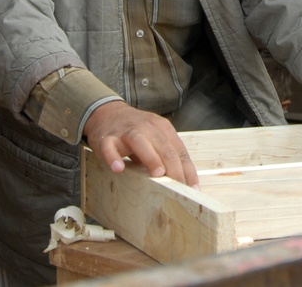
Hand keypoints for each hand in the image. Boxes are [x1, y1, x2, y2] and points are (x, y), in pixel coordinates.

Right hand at [83, 100, 198, 187]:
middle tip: (179, 187)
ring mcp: (126, 132)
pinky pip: (109, 147)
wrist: (108, 113)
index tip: (193, 188)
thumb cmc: (137, 130)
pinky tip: (118, 168)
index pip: (179, 150)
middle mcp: (147, 127)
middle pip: (165, 148)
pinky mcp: (107, 138)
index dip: (188, 170)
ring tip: (158, 174)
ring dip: (151, 158)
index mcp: (163, 128)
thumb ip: (168, 154)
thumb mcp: (156, 137)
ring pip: (141, 142)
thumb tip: (184, 181)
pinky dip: (113, 157)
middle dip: (174, 168)